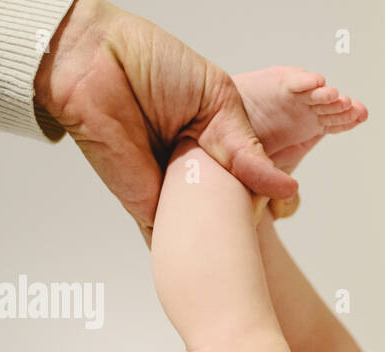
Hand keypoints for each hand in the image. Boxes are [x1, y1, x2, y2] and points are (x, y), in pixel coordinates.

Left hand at [34, 0, 298, 245]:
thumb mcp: (220, 102)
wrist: (98, 63)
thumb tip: (286, 189)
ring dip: (223, 240)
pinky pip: (172, 240)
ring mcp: (171, 194)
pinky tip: (213, 256)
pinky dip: (191, 252)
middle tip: (260, 221)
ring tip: (243, 243)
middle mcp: (194, 173)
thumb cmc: (153, 65)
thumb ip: (248, 151)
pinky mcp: (146, 209)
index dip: (268, 197)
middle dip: (247, 222)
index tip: (282, 204)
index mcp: (216, 146)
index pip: (250, 184)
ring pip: (205, 231)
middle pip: (231, 213)